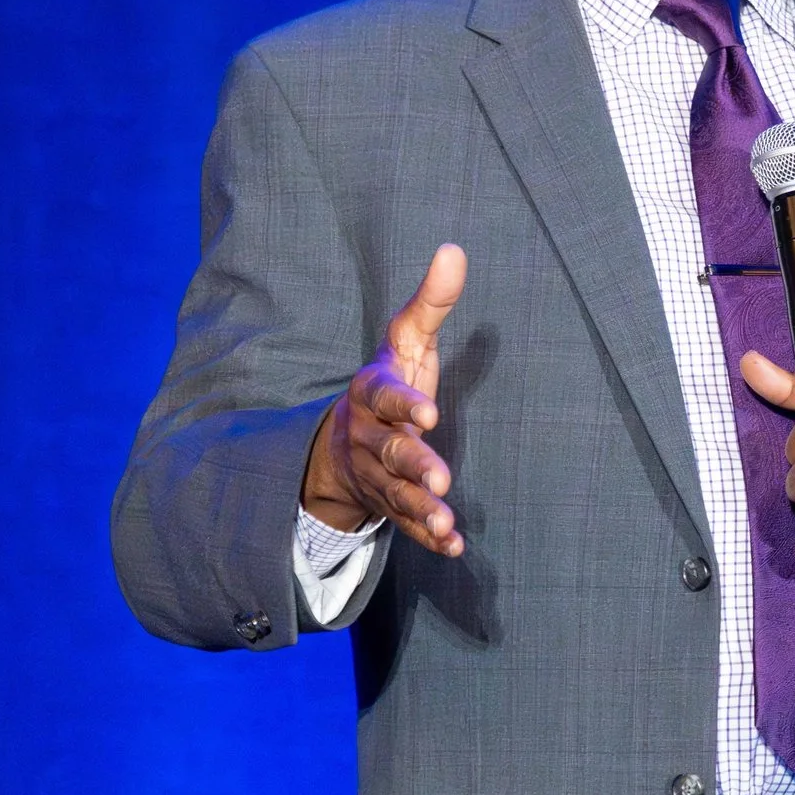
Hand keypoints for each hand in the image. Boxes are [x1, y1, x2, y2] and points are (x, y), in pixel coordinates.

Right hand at [301, 244, 467, 556]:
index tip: (432, 413)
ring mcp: (376, 476)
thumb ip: (429, 303)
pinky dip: (427, 536)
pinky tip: (453, 545)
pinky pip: (406, 524)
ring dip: (421, 508)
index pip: (384, 397)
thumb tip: (454, 249)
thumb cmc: (388, 385)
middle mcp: (369, 437)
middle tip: (442, 478)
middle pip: (390, 451)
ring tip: (447, 521)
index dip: (405, 405)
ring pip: (395, 494)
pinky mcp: (388, 506)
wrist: (341, 445)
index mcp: (372, 394)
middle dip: (414, 465)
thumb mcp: (405, 343)